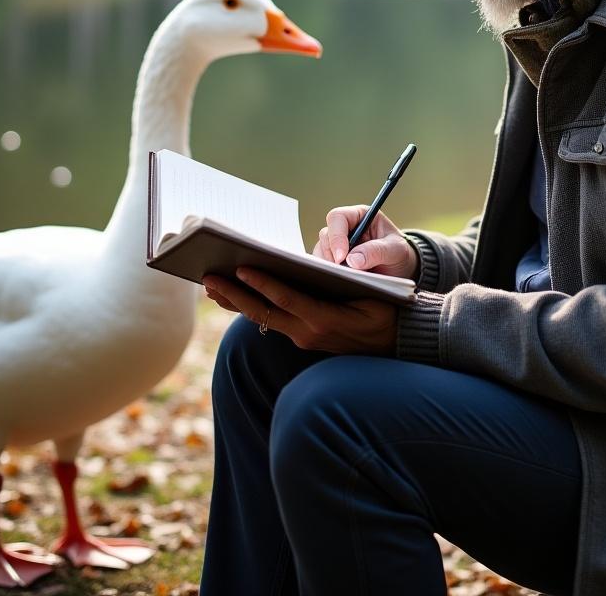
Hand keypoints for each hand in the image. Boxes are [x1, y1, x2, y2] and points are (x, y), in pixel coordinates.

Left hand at [203, 268, 398, 354]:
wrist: (397, 342)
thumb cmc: (386, 310)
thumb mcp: (368, 293)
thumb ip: (340, 281)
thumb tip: (314, 262)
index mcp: (324, 319)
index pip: (285, 299)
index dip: (261, 283)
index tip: (241, 268)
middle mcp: (308, 333)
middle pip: (263, 311)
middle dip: (233, 294)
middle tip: (208, 277)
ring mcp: (303, 338)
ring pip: (262, 318)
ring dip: (235, 302)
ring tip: (212, 285)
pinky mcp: (302, 337)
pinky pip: (271, 321)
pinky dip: (251, 307)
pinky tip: (235, 296)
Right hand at [314, 205, 417, 279]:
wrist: (400, 271)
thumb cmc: (399, 254)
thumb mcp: (396, 250)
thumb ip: (377, 251)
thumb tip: (353, 260)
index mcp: (359, 216)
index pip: (338, 217)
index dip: (337, 236)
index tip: (341, 257)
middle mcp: (345, 228)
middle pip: (326, 235)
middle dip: (332, 255)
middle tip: (343, 271)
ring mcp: (337, 245)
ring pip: (321, 251)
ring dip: (329, 266)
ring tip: (346, 278)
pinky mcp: (334, 261)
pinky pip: (322, 266)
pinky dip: (328, 274)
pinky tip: (341, 281)